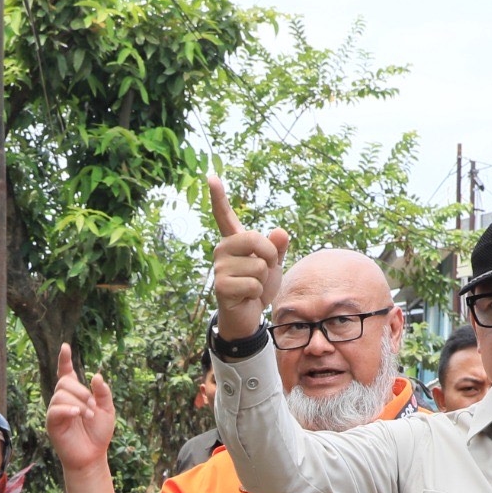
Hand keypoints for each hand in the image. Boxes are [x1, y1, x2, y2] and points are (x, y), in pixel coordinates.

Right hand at [45, 344, 115, 471]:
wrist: (92, 455)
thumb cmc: (98, 433)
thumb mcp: (107, 410)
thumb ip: (103, 393)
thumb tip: (96, 376)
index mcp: (75, 394)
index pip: (66, 373)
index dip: (64, 360)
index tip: (65, 346)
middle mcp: (63, 400)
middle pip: (65, 382)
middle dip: (82, 392)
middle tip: (94, 407)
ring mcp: (56, 411)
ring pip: (61, 395)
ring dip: (79, 403)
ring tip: (89, 416)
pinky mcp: (52, 423)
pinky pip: (55, 409)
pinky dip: (68, 409)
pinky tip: (78, 414)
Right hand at [208, 175, 290, 345]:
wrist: (248, 315)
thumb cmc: (258, 285)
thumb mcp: (273, 263)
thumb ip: (277, 247)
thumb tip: (280, 232)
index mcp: (234, 241)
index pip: (224, 215)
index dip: (219, 196)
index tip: (211, 177)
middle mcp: (222, 250)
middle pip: (255, 239)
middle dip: (269, 257)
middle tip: (263, 270)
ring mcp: (219, 268)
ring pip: (258, 266)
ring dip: (263, 280)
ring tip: (251, 287)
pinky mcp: (221, 286)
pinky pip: (253, 284)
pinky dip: (257, 294)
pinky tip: (247, 297)